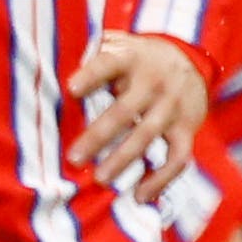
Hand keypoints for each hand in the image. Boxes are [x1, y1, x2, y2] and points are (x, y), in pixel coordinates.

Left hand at [69, 30, 207, 203]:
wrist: (192, 61)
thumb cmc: (140, 59)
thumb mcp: (120, 46)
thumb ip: (92, 52)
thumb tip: (48, 67)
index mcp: (131, 58)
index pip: (109, 64)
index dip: (91, 76)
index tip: (71, 90)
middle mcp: (153, 82)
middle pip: (124, 110)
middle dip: (99, 135)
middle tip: (74, 158)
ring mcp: (172, 107)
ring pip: (146, 135)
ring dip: (123, 160)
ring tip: (100, 179)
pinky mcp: (187, 128)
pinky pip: (177, 157)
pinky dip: (161, 178)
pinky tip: (140, 195)